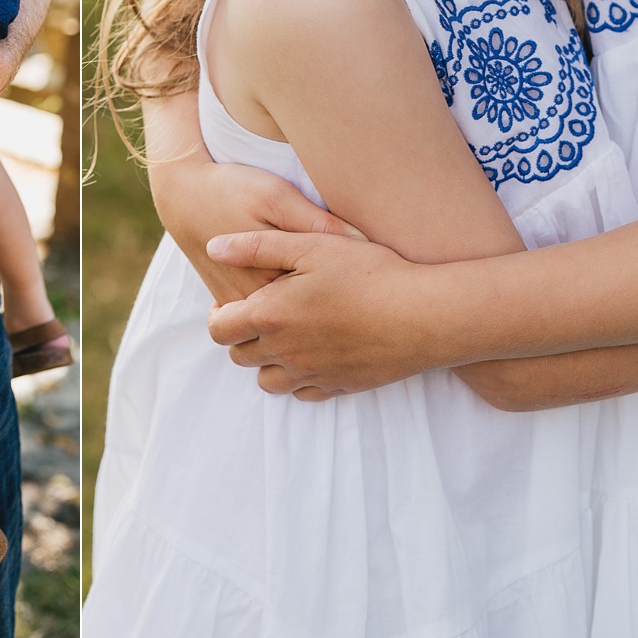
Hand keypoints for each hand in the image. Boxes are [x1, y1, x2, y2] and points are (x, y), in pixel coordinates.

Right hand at [153, 156, 363, 304]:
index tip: (372, 279)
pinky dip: (289, 311)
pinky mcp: (230, 299)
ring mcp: (238, 305)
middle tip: (360, 293)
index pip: (323, 306)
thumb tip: (362, 241)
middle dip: (334, 311)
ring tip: (337, 295)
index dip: (352, 295)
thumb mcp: (278, 197)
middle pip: (306, 321)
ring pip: (286, 324)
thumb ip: (316, 222)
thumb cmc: (233, 189)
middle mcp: (250, 304)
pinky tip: (307, 294)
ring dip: (311, 315)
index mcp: (268, 283)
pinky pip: (267, 318)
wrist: (183, 194)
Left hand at [204, 230, 429, 397]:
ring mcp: (312, 374)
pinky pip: (304, 393)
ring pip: (268, 381)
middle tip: (263, 312)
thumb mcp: (309, 244)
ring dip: (267, 361)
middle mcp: (286, 353)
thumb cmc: (368, 272)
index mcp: (271, 316)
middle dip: (242, 336)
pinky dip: (299, 377)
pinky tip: (315, 352)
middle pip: (240, 357)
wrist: (424, 314)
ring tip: (287, 334)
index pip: (219, 329)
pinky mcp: (340, 387)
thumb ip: (255, 246)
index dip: (218, 314)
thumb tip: (213, 247)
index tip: (234, 300)